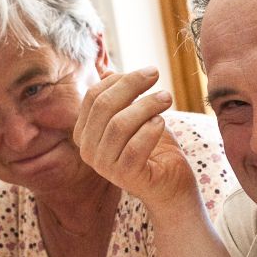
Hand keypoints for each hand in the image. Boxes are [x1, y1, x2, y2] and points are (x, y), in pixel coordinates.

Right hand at [74, 68, 197, 215]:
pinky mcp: (125, 177)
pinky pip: (134, 147)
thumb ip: (121, 98)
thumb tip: (109, 72)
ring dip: (146, 105)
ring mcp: (104, 166)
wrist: (172, 184)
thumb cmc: (154, 147)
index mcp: (84, 133)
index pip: (93, 97)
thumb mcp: (135, 117)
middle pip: (104, 107)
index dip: (120, 80)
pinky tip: (161, 122)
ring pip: (119, 124)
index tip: (149, 72)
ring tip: (167, 98)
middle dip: (132, 85)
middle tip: (157, 75)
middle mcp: (88, 150)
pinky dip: (150, 130)